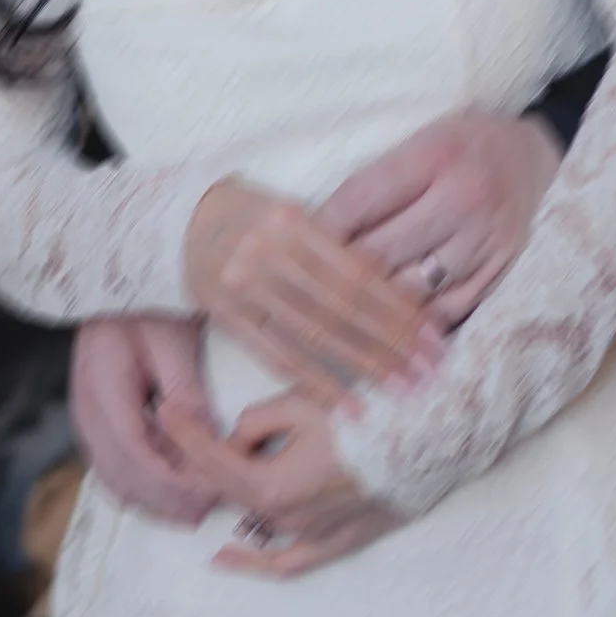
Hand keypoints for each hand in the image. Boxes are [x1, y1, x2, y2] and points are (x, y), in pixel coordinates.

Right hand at [68, 314, 220, 526]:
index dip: (172, 483)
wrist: (116, 285)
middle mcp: (86, 410)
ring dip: (153, 498)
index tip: (209, 494)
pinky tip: (172, 487)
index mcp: (103, 388)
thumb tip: (205, 444)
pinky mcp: (96, 420)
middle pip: (120, 476)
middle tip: (207, 511)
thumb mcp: (174, 340)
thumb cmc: (149, 304)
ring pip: (113, 477)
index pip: (135, 454)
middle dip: (164, 501)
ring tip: (194, 507)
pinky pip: (113, 465)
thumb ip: (187, 393)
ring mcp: (86, 417)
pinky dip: (142, 483)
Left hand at [150, 389, 403, 580]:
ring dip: (231, 488)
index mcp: (272, 485)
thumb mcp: (302, 403)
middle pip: (227, 490)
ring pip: (253, 516)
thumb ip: (256, 423)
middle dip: (202, 457)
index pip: (211, 460)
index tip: (164, 411)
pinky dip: (253, 563)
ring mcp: (311, 536)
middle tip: (184, 426)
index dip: (183, 432)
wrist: (432, 439)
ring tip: (214, 459)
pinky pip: (286, 562)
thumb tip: (236, 440)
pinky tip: (224, 558)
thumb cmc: (368, 414)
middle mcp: (286, 519)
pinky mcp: (337, 543)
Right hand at [184, 178, 445, 407]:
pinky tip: (349, 405)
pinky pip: (278, 356)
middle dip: (391, 341)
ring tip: (402, 388)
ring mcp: (244, 287)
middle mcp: (267, 252)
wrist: (182, 223)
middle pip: (342, 305)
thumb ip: (337, 241)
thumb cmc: (254, 216)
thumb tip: (402, 280)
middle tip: (431, 369)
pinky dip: (317, 383)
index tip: (433, 334)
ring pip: (314, 334)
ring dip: (364, 366)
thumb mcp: (293, 212)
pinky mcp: (227, 318)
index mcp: (293, 220)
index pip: (358, 271)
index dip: (399, 306)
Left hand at [320, 112, 560, 324]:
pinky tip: (388, 338)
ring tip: (334, 324)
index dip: (319, 230)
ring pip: (413, 290)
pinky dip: (415, 326)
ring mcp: (486, 239)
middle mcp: (464, 198)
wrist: (536, 156)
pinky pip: (450, 311)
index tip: (286, 251)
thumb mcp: (422, 140)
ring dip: (370, 311)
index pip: (360, 200)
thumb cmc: (463, 145)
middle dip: (335, 278)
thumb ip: (378, 181)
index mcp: (436, 154)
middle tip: (299, 296)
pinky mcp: (502, 269)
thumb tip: (315, 229)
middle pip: (382, 252)